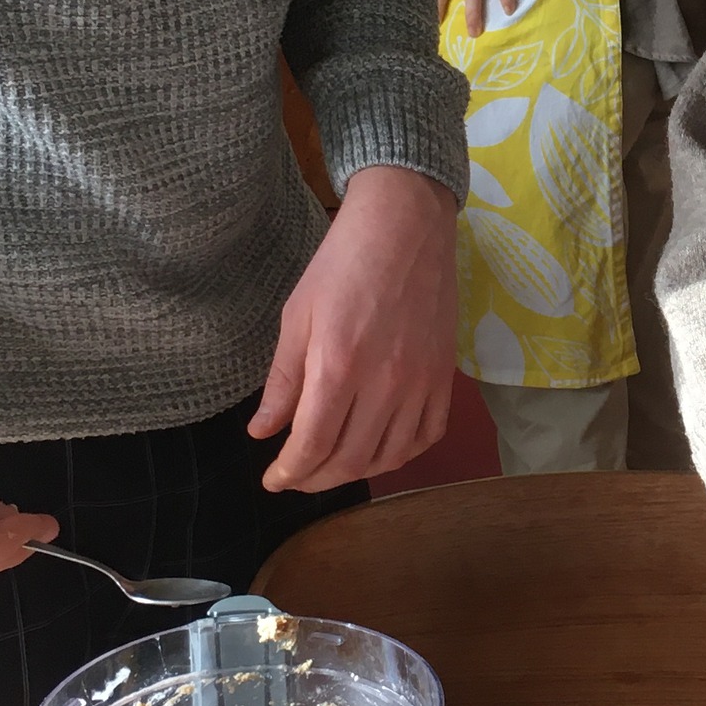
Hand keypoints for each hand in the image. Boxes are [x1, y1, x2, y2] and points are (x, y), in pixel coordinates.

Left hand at [251, 165, 457, 491]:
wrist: (405, 226)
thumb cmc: (341, 263)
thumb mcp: (297, 316)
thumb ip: (282, 381)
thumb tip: (262, 433)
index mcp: (338, 367)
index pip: (311, 446)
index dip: (288, 473)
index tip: (273, 480)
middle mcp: (383, 384)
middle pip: (350, 460)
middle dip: (315, 479)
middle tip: (296, 476)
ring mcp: (420, 382)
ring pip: (391, 456)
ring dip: (357, 472)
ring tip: (333, 467)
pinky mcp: (444, 374)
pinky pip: (428, 434)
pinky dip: (403, 454)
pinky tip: (381, 449)